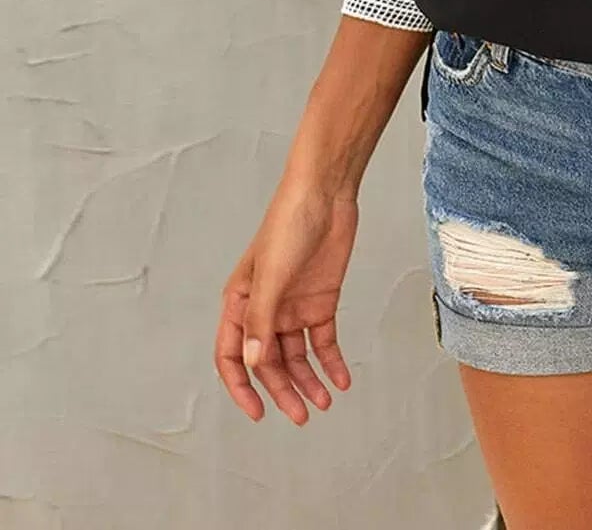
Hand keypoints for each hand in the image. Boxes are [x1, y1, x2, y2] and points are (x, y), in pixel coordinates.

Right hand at [215, 173, 358, 423]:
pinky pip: (324, 340)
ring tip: (324, 402)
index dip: (241, 387)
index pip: (232, 356)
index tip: (257, 413)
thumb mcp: (270, 275)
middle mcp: (265, 310)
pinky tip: (341, 380)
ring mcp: (293, 306)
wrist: (325, 194)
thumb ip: (261, 321)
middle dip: (283, 391)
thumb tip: (253, 363)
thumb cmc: (287, 225)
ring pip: (297, 356)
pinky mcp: (321, 300)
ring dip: (309, 380)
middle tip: (302, 416)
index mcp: (240, 303)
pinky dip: (332, 361)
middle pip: (269, 362)